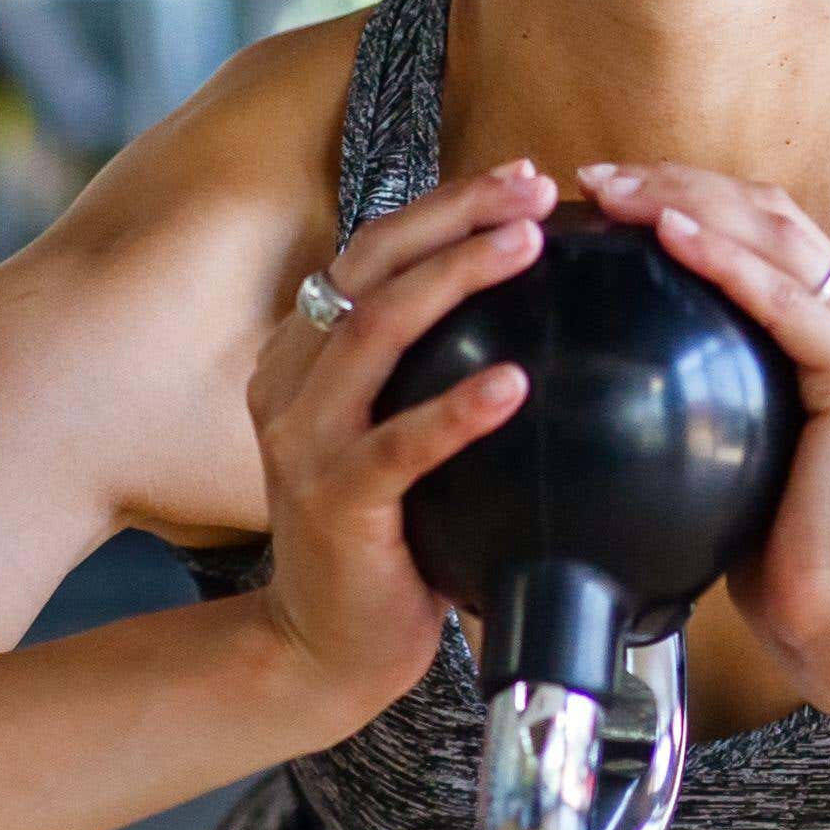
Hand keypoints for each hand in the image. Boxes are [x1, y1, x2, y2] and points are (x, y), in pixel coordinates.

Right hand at [246, 162, 550, 722]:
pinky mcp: (334, 502)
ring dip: (455, 278)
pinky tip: (514, 383)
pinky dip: (457, 408)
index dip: (444, 207)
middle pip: (370, 268)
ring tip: (526, 245)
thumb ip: (429, 380)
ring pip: (376, 331)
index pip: (372, 255)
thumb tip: (540, 321)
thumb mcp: (394, 443)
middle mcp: (290, 385)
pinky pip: (399, 444)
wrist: (321, 650)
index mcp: (302, 358)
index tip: (522, 179)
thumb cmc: (383, 542)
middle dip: (453, 215)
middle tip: (534, 188)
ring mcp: (304, 443)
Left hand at [579, 161, 829, 716]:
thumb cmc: (779, 545)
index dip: (687, 194)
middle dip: (677, 182)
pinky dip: (724, 261)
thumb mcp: (731, 444)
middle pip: (768, 214)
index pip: (763, 229)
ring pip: (776, 239)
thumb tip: (612, 359)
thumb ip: (705, 385)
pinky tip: (669, 236)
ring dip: (689, 203)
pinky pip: (786, 303)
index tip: (606, 192)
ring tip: (618, 192)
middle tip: (595, 179)